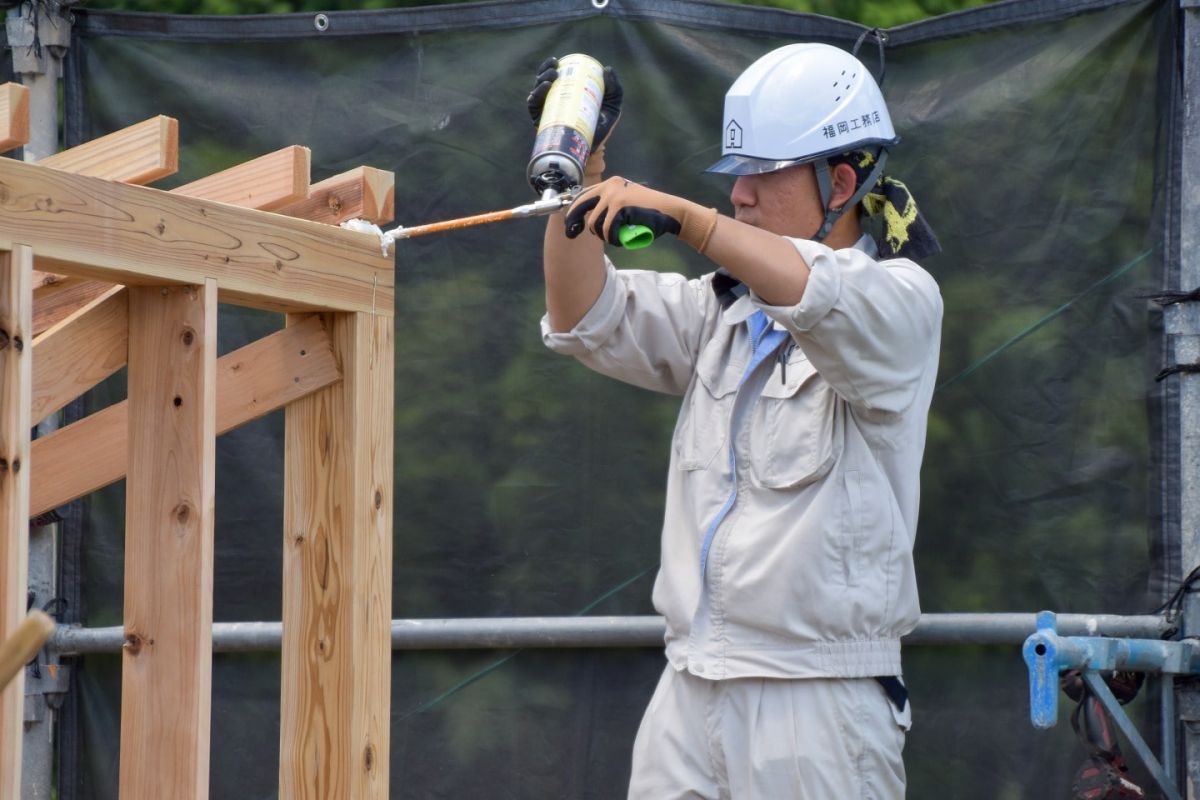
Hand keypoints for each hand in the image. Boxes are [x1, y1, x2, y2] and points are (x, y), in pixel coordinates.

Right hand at [526, 57, 623, 149]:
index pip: (553, 76)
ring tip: (552, 78)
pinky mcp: (542, 124)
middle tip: (555, 69)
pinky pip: (534, 108)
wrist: (595, 148)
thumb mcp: (612, 105)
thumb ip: (614, 88)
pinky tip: (541, 91)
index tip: (557, 61)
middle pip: (542, 82)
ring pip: (536, 93)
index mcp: (565, 93)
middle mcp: (553, 102)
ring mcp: (547, 113)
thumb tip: (607, 69)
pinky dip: (535, 98)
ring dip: (541, 82)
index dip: (550, 66)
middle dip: (544, 71)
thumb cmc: (602, 125)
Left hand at [564, 177, 717, 252]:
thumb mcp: (627, 203)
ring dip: (602, 235)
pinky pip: (607, 228)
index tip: (570, 224)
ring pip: (595, 222)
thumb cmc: (650, 213)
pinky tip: (621, 241)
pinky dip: (612, 239)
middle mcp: (610, 185)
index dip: (573, 210)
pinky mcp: (620, 206)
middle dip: (573, 221)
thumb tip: (590, 219)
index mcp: (611, 183)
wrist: (671, 212)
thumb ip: (611, 206)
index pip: (584, 195)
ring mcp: (614, 194)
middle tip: (570, 234)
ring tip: (614, 239)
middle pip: (581, 205)